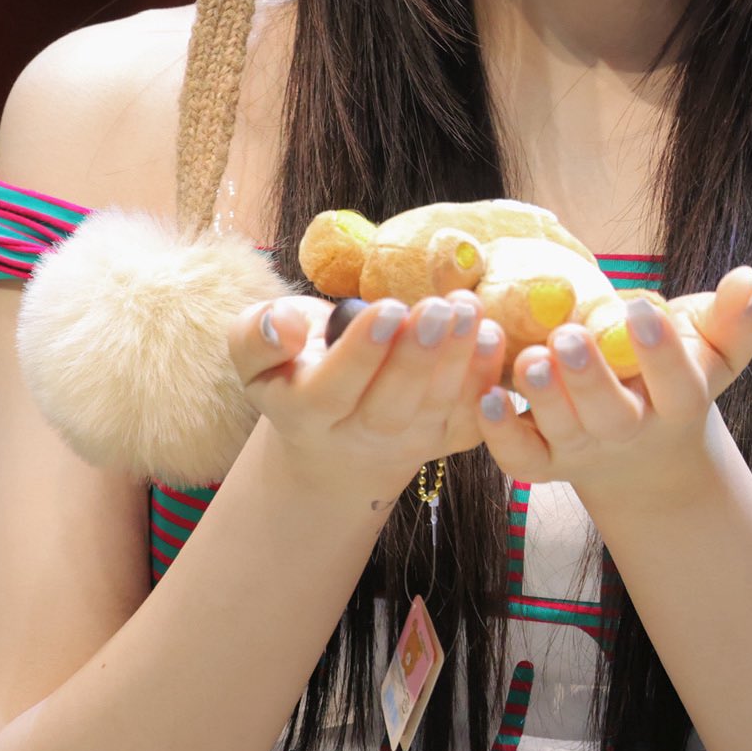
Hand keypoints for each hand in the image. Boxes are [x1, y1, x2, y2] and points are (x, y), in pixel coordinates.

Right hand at [226, 290, 507, 504]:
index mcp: (304, 414)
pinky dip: (487, 382)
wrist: (336, 426)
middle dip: (418, 357)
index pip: (332, 390)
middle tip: (439, 307)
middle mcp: (358, 438)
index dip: (362, 353)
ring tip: (470, 310)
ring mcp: (409, 443)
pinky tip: (494, 338)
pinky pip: (473, 419)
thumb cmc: (297, 368)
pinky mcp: (448, 438)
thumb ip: (257, 337)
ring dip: (459, 361)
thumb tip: (283, 326)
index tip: (388, 308)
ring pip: (436, 411)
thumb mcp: (258, 352)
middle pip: (391, 407)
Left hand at [476, 268, 751, 505]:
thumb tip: (749, 277)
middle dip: (588, 378)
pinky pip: (520, 458)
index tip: (641, 309)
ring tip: (528, 358)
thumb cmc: (678, 381)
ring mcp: (584, 451)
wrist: (645, 456)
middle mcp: (629, 432)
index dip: (661, 353)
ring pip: (563, 433)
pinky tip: (486, 394)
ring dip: (543, 398)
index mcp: (678, 405)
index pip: (677, 385)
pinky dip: (500, 432)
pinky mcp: (544, 461)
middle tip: (568, 336)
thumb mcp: (711, 352)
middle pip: (612, 416)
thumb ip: (732, 319)